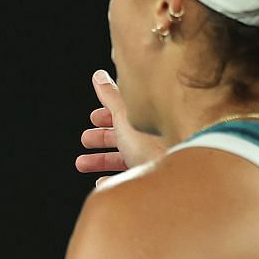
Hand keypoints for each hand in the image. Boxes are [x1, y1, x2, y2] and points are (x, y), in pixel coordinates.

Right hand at [75, 70, 164, 184]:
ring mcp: (149, 158)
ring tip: (82, 163)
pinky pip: (128, 179)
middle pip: (122, 135)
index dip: (106, 115)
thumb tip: (99, 76)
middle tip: (86, 139)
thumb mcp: (125, 115)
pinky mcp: (149, 178)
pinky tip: (102, 182)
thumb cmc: (152, 142)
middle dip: (101, 137)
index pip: (123, 114)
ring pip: (121, 158)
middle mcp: (148, 138)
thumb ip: (110, 96)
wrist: (176, 171)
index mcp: (142, 121)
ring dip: (100, 160)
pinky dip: (112, 179)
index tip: (94, 118)